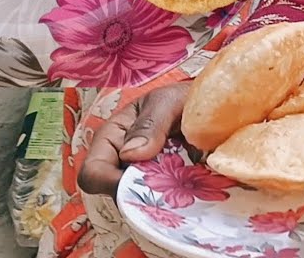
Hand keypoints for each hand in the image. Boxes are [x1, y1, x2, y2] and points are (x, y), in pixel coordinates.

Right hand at [78, 81, 192, 195]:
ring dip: (162, 199)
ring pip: (141, 203)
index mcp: (111, 139)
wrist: (210, 105)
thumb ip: (150, 125)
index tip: (140, 182)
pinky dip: (176, 201)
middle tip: (173, 181)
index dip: (109, 183)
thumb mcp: (166, 103)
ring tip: (188, 180)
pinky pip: (164, 204)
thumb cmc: (182, 98)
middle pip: (117, 195)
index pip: (93, 173)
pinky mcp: (165, 189)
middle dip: (140, 194)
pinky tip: (195, 187)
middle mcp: (122, 163)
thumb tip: (128, 155)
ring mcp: (144, 178)